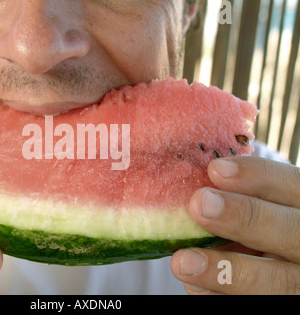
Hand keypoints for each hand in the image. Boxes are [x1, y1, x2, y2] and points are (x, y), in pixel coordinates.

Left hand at [171, 157, 299, 294]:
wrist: (283, 265)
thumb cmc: (260, 225)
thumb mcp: (262, 207)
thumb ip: (240, 198)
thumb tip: (197, 192)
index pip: (292, 186)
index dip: (257, 176)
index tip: (215, 169)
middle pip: (292, 232)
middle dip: (244, 217)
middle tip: (200, 205)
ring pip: (279, 282)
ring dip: (225, 271)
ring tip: (182, 261)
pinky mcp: (285, 300)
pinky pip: (258, 303)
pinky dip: (223, 296)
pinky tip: (194, 285)